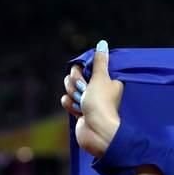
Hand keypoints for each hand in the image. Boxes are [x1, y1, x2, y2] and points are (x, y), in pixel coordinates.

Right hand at [62, 40, 122, 157]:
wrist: (97, 131)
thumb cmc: (101, 103)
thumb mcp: (101, 78)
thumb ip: (100, 61)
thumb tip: (102, 44)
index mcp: (106, 80)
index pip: (83, 67)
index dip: (79, 71)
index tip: (84, 76)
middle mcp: (98, 89)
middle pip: (74, 77)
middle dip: (75, 84)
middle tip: (84, 91)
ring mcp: (88, 100)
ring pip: (69, 89)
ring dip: (73, 95)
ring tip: (82, 103)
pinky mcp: (80, 110)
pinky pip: (67, 101)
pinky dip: (70, 105)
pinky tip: (78, 112)